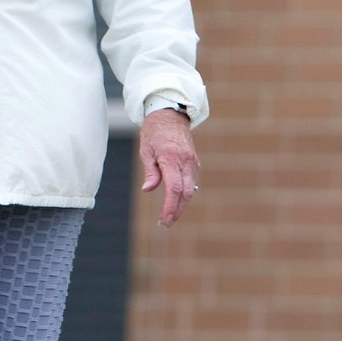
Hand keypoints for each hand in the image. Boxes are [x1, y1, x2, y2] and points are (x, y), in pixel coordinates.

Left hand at [139, 110, 199, 227]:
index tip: (164, 219)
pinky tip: (175, 202)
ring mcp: (192, 162)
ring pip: (190, 190)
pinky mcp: (194, 163)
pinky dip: (184, 194)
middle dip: (177, 211)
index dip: (170, 207)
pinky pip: (191, 182)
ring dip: (181, 205)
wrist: (170, 116)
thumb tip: (148, 190)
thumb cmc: (154, 133)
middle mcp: (185, 161)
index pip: (174, 189)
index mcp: (171, 158)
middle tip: (166, 224)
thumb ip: (151, 172)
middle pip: (185, 193)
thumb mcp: (146, 151)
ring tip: (169, 217)